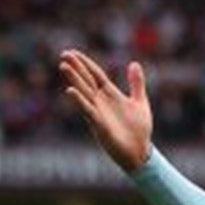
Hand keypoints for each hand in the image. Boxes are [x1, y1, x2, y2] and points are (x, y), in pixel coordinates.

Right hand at [58, 51, 153, 172]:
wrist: (141, 152)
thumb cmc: (139, 130)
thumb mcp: (140, 102)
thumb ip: (136, 84)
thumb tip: (134, 63)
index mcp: (110, 94)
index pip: (95, 74)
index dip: (85, 63)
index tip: (73, 52)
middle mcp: (101, 102)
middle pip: (86, 80)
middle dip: (76, 68)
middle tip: (64, 54)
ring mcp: (98, 113)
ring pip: (84, 92)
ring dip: (74, 79)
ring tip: (63, 66)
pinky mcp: (99, 125)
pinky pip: (87, 110)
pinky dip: (79, 101)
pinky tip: (70, 90)